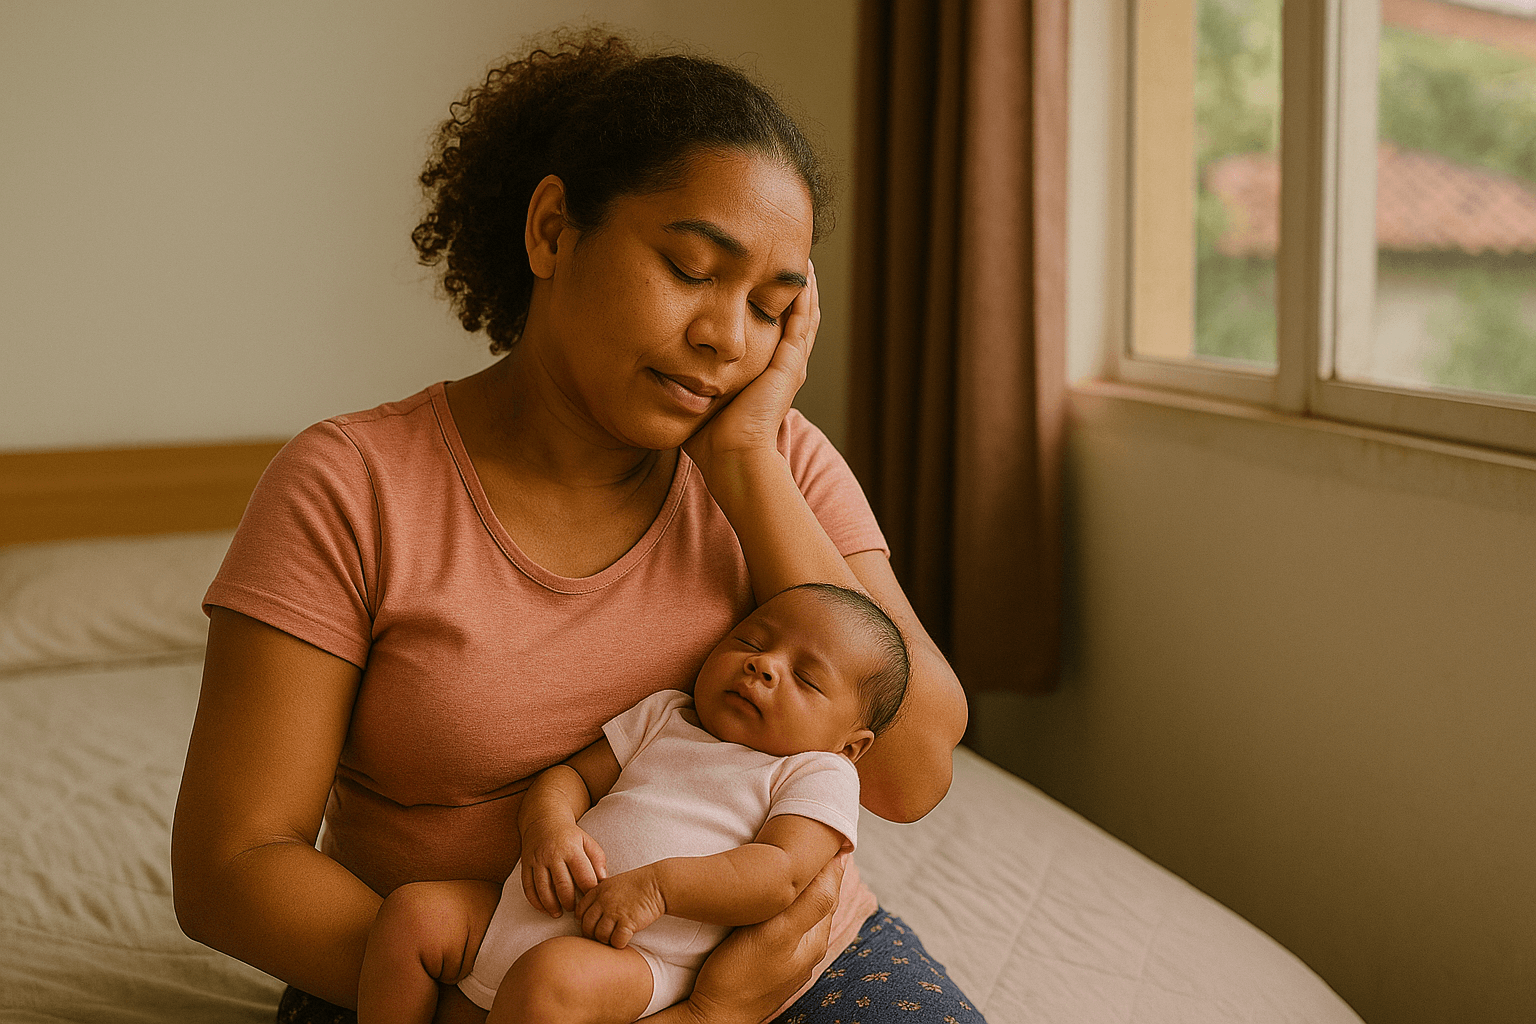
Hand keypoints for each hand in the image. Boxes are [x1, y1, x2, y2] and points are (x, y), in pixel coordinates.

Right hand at [519, 818, 606, 917]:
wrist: (543, 820)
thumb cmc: (570, 836)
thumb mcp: (588, 842)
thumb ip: (598, 861)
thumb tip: (603, 882)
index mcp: (572, 849)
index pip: (583, 876)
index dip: (589, 892)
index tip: (591, 900)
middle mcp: (553, 855)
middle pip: (562, 886)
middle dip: (569, 902)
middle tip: (575, 910)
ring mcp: (537, 860)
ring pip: (543, 889)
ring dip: (551, 906)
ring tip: (559, 913)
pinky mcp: (526, 865)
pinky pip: (528, 888)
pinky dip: (536, 902)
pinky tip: (544, 908)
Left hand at [575, 866, 666, 948]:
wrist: (658, 884)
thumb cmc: (638, 883)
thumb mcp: (613, 883)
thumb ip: (600, 895)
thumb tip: (590, 910)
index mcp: (598, 891)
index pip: (580, 912)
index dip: (584, 921)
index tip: (593, 925)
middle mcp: (603, 902)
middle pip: (587, 926)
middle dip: (593, 934)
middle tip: (603, 936)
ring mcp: (614, 912)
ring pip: (600, 936)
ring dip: (607, 940)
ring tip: (616, 936)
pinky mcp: (628, 922)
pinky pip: (616, 941)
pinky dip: (620, 943)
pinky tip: (626, 938)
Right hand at [683, 852, 846, 1023]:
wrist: (712, 1017)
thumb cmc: (739, 975)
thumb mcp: (777, 934)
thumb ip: (810, 903)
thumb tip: (839, 865)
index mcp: (814, 938)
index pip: (830, 888)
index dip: (829, 859)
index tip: (823, 831)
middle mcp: (806, 948)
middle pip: (817, 899)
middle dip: (816, 870)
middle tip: (807, 837)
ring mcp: (787, 957)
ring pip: (800, 911)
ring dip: (799, 886)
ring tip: (790, 859)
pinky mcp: (767, 961)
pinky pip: (783, 923)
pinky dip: (782, 903)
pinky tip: (770, 897)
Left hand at [684, 260, 819, 473]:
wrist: (733, 457)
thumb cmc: (712, 442)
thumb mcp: (701, 401)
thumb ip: (690, 384)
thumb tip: (663, 374)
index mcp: (767, 377)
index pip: (776, 334)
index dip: (774, 307)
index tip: (765, 281)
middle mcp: (784, 368)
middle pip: (796, 320)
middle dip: (793, 290)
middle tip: (791, 260)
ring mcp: (790, 365)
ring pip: (805, 316)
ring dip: (805, 288)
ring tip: (804, 260)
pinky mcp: (790, 364)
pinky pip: (802, 322)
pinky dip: (805, 297)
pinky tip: (804, 276)